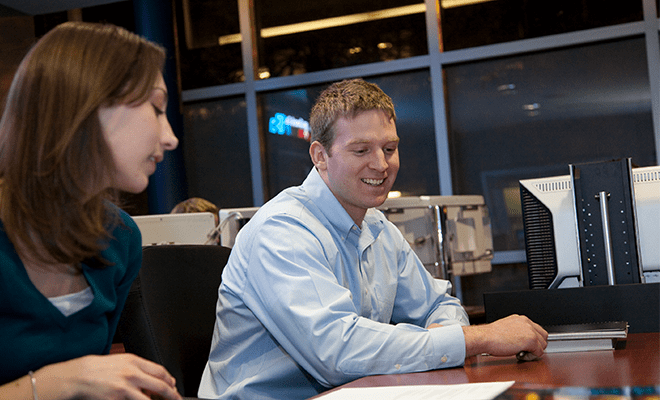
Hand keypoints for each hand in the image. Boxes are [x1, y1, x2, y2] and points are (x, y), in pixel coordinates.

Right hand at [35, 353, 181, 399]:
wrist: (76, 376)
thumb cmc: (96, 368)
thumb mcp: (119, 361)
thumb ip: (137, 369)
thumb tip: (152, 379)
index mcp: (133, 361)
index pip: (160, 371)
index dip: (170, 380)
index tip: (173, 386)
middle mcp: (132, 374)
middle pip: (160, 386)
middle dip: (172, 394)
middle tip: (177, 399)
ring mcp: (125, 388)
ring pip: (149, 399)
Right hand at [462, 314, 547, 357]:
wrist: (486, 337)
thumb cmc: (491, 335)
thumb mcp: (507, 328)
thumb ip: (517, 330)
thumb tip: (521, 338)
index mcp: (521, 319)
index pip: (537, 329)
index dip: (534, 339)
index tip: (528, 345)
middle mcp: (527, 322)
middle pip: (543, 336)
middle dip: (537, 345)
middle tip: (526, 350)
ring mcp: (530, 330)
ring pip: (543, 344)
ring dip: (535, 351)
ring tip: (522, 352)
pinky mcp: (531, 340)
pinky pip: (539, 352)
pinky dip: (532, 356)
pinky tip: (521, 354)